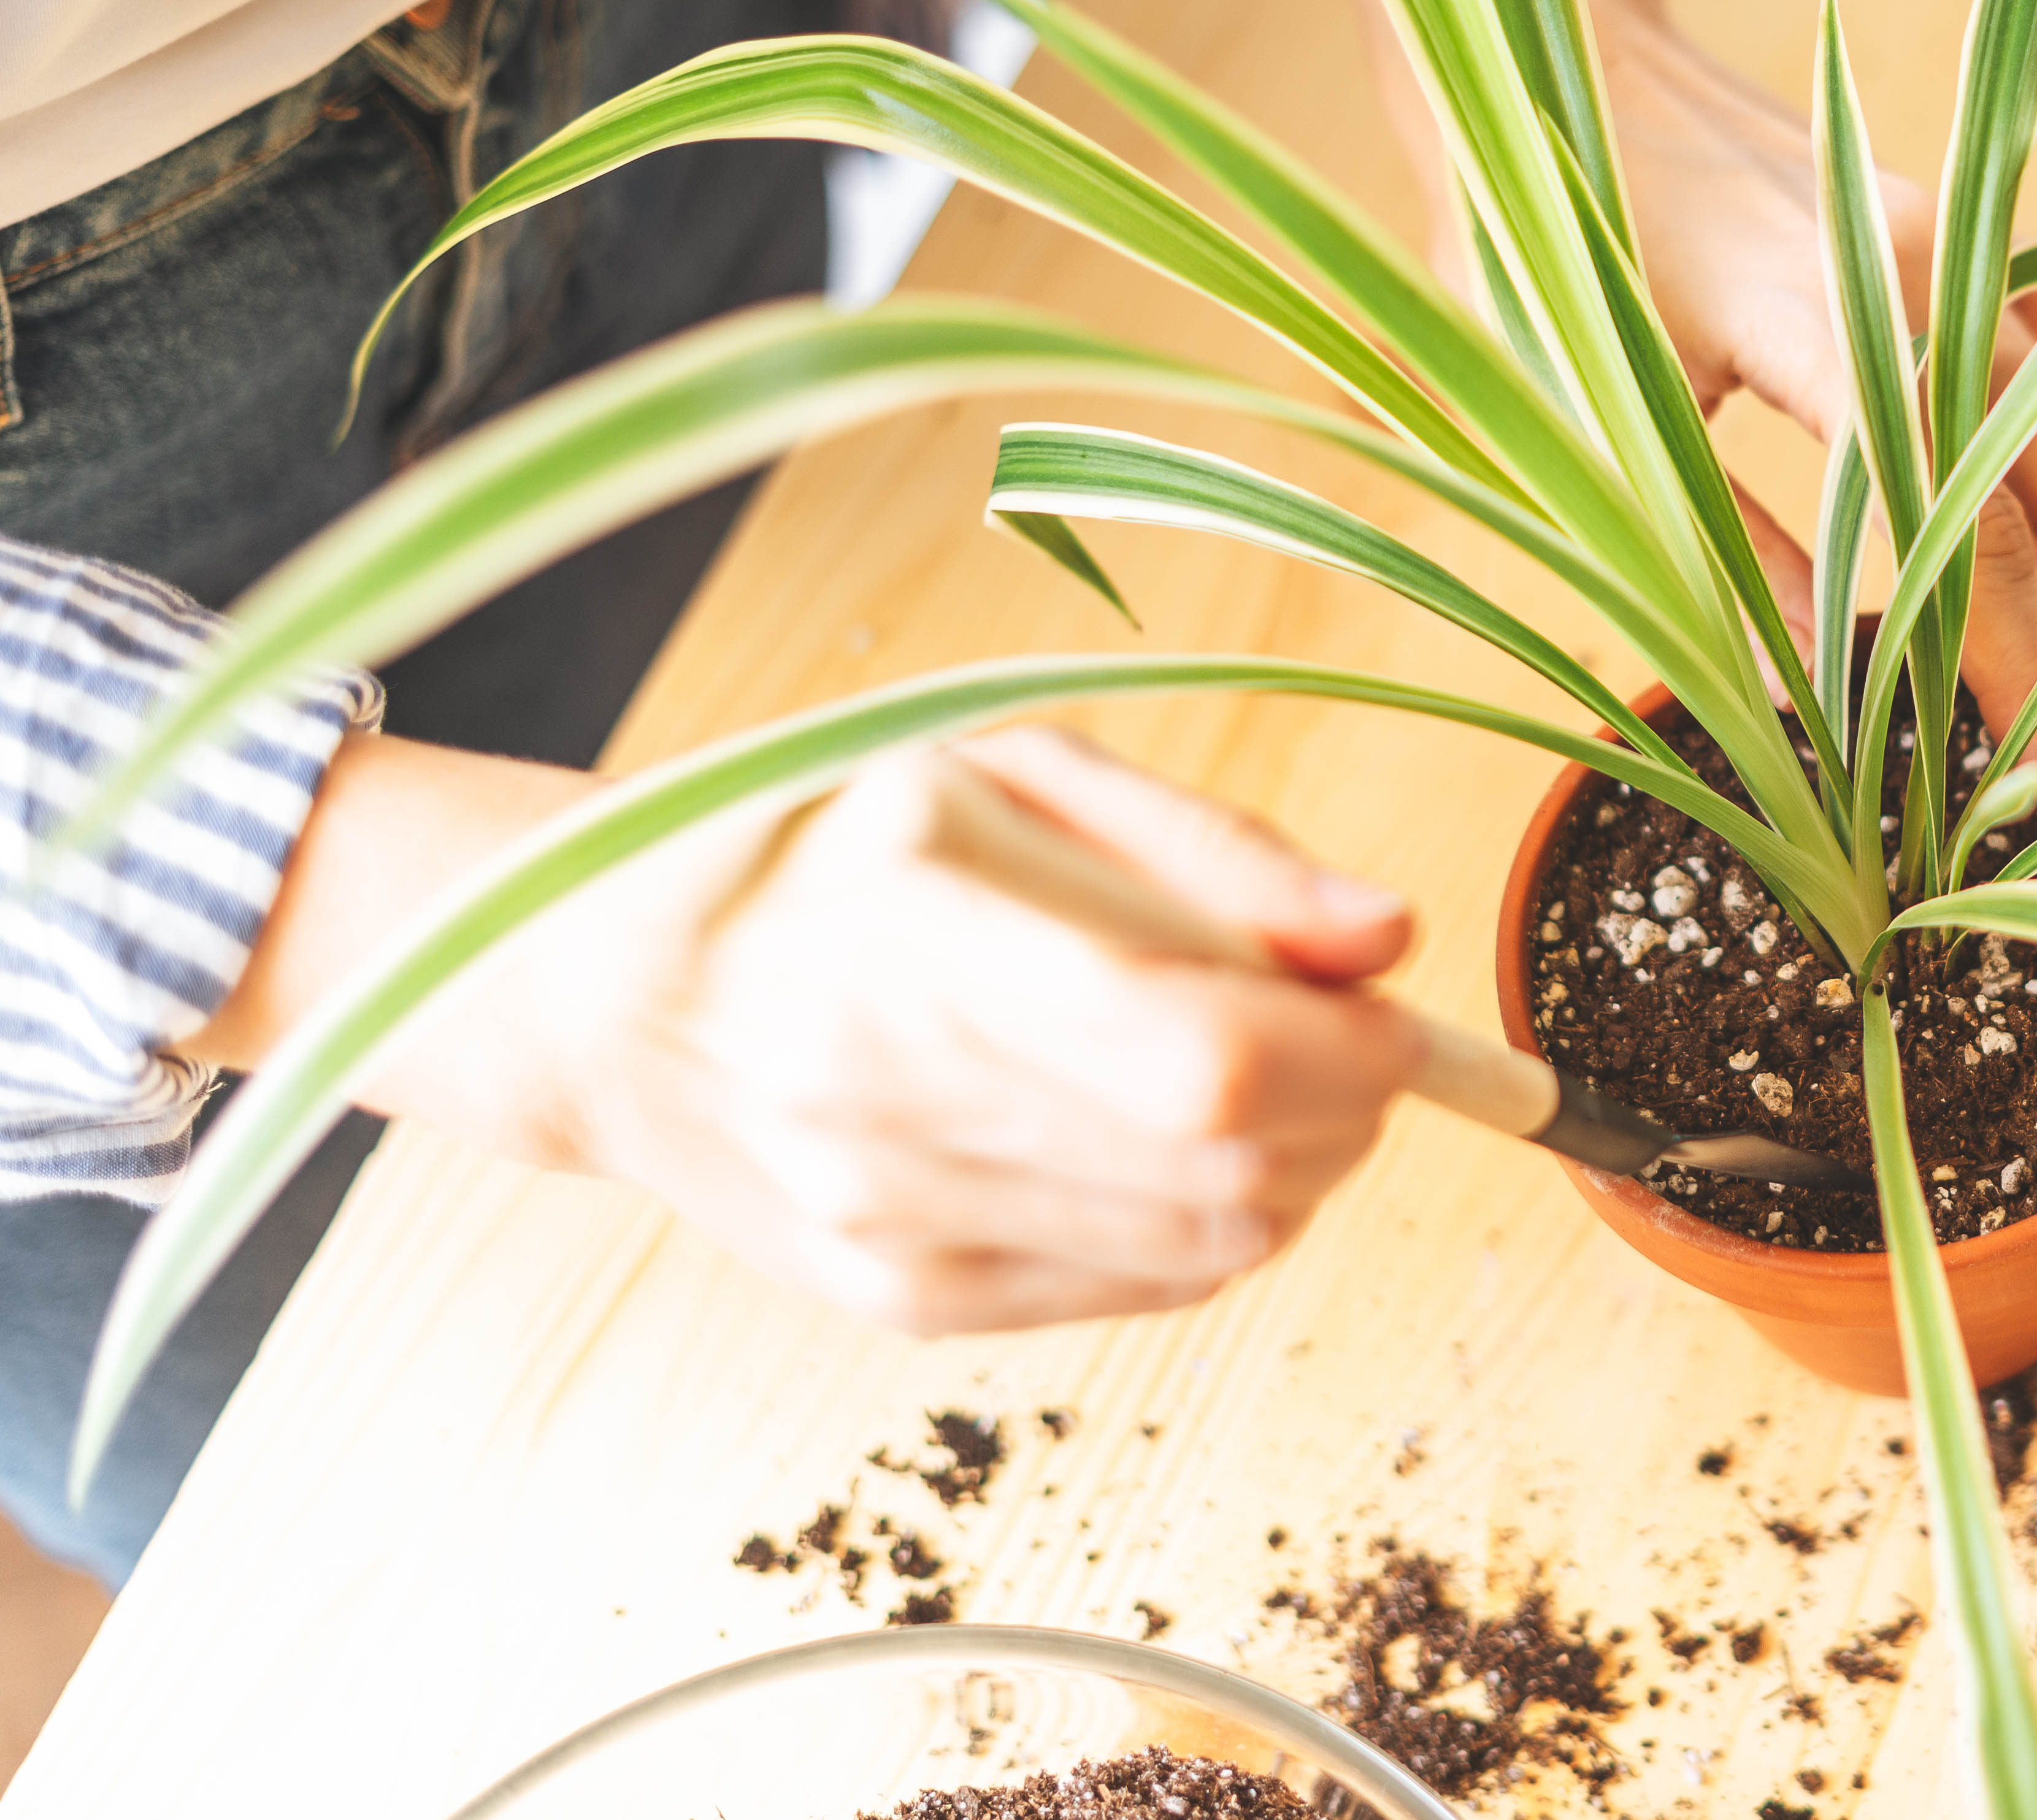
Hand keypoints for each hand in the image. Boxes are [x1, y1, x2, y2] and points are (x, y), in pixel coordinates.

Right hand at [246, 728, 1422, 1334]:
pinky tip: (1168, 1142)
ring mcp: (896, 1220)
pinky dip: (1210, 1220)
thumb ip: (1216, 856)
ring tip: (1260, 1080)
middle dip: (1349, 1108)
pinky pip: (1143, 1288)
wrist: (607, 995)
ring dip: (1296, 1169)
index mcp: (917, 934)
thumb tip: (1383, 939)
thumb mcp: (1015, 775)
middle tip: (1348, 1039)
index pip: (1203, 1052)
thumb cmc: (824, 851)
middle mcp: (891, 1099)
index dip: (1347, 1047)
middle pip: (1230, 1162)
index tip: (1390, 1010)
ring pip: (1209, 1241)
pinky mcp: (905, 1298)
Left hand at [1592, 1, 2036, 802]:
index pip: (1968, 528)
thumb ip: (1727, 558)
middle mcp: (1919, 275)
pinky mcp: (1966, 229)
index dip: (2021, 665)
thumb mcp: (1609, 429)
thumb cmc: (1548, 249)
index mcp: (1822, 328)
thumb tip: (1816, 705)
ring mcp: (1957, 242)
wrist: (1565, 62)